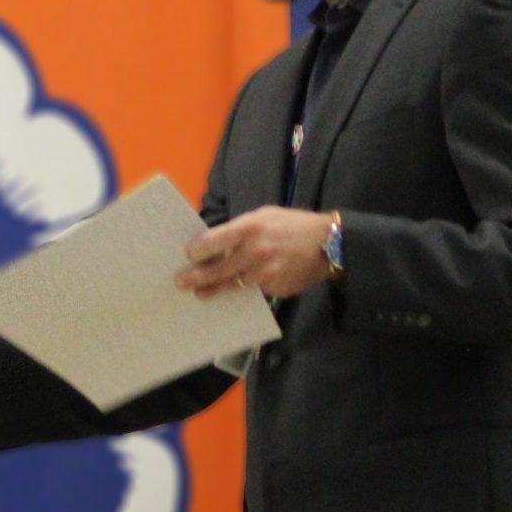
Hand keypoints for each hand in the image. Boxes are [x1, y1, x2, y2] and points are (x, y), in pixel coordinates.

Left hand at [177, 207, 335, 298]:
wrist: (329, 243)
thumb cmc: (292, 225)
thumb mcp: (265, 216)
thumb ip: (240, 230)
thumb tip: (216, 245)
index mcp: (251, 227)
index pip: (215, 240)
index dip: (198, 250)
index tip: (188, 255)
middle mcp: (257, 250)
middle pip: (220, 269)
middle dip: (198, 277)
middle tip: (181, 283)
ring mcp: (267, 272)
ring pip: (235, 284)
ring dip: (217, 290)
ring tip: (202, 294)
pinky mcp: (277, 288)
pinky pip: (256, 291)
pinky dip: (249, 289)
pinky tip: (240, 289)